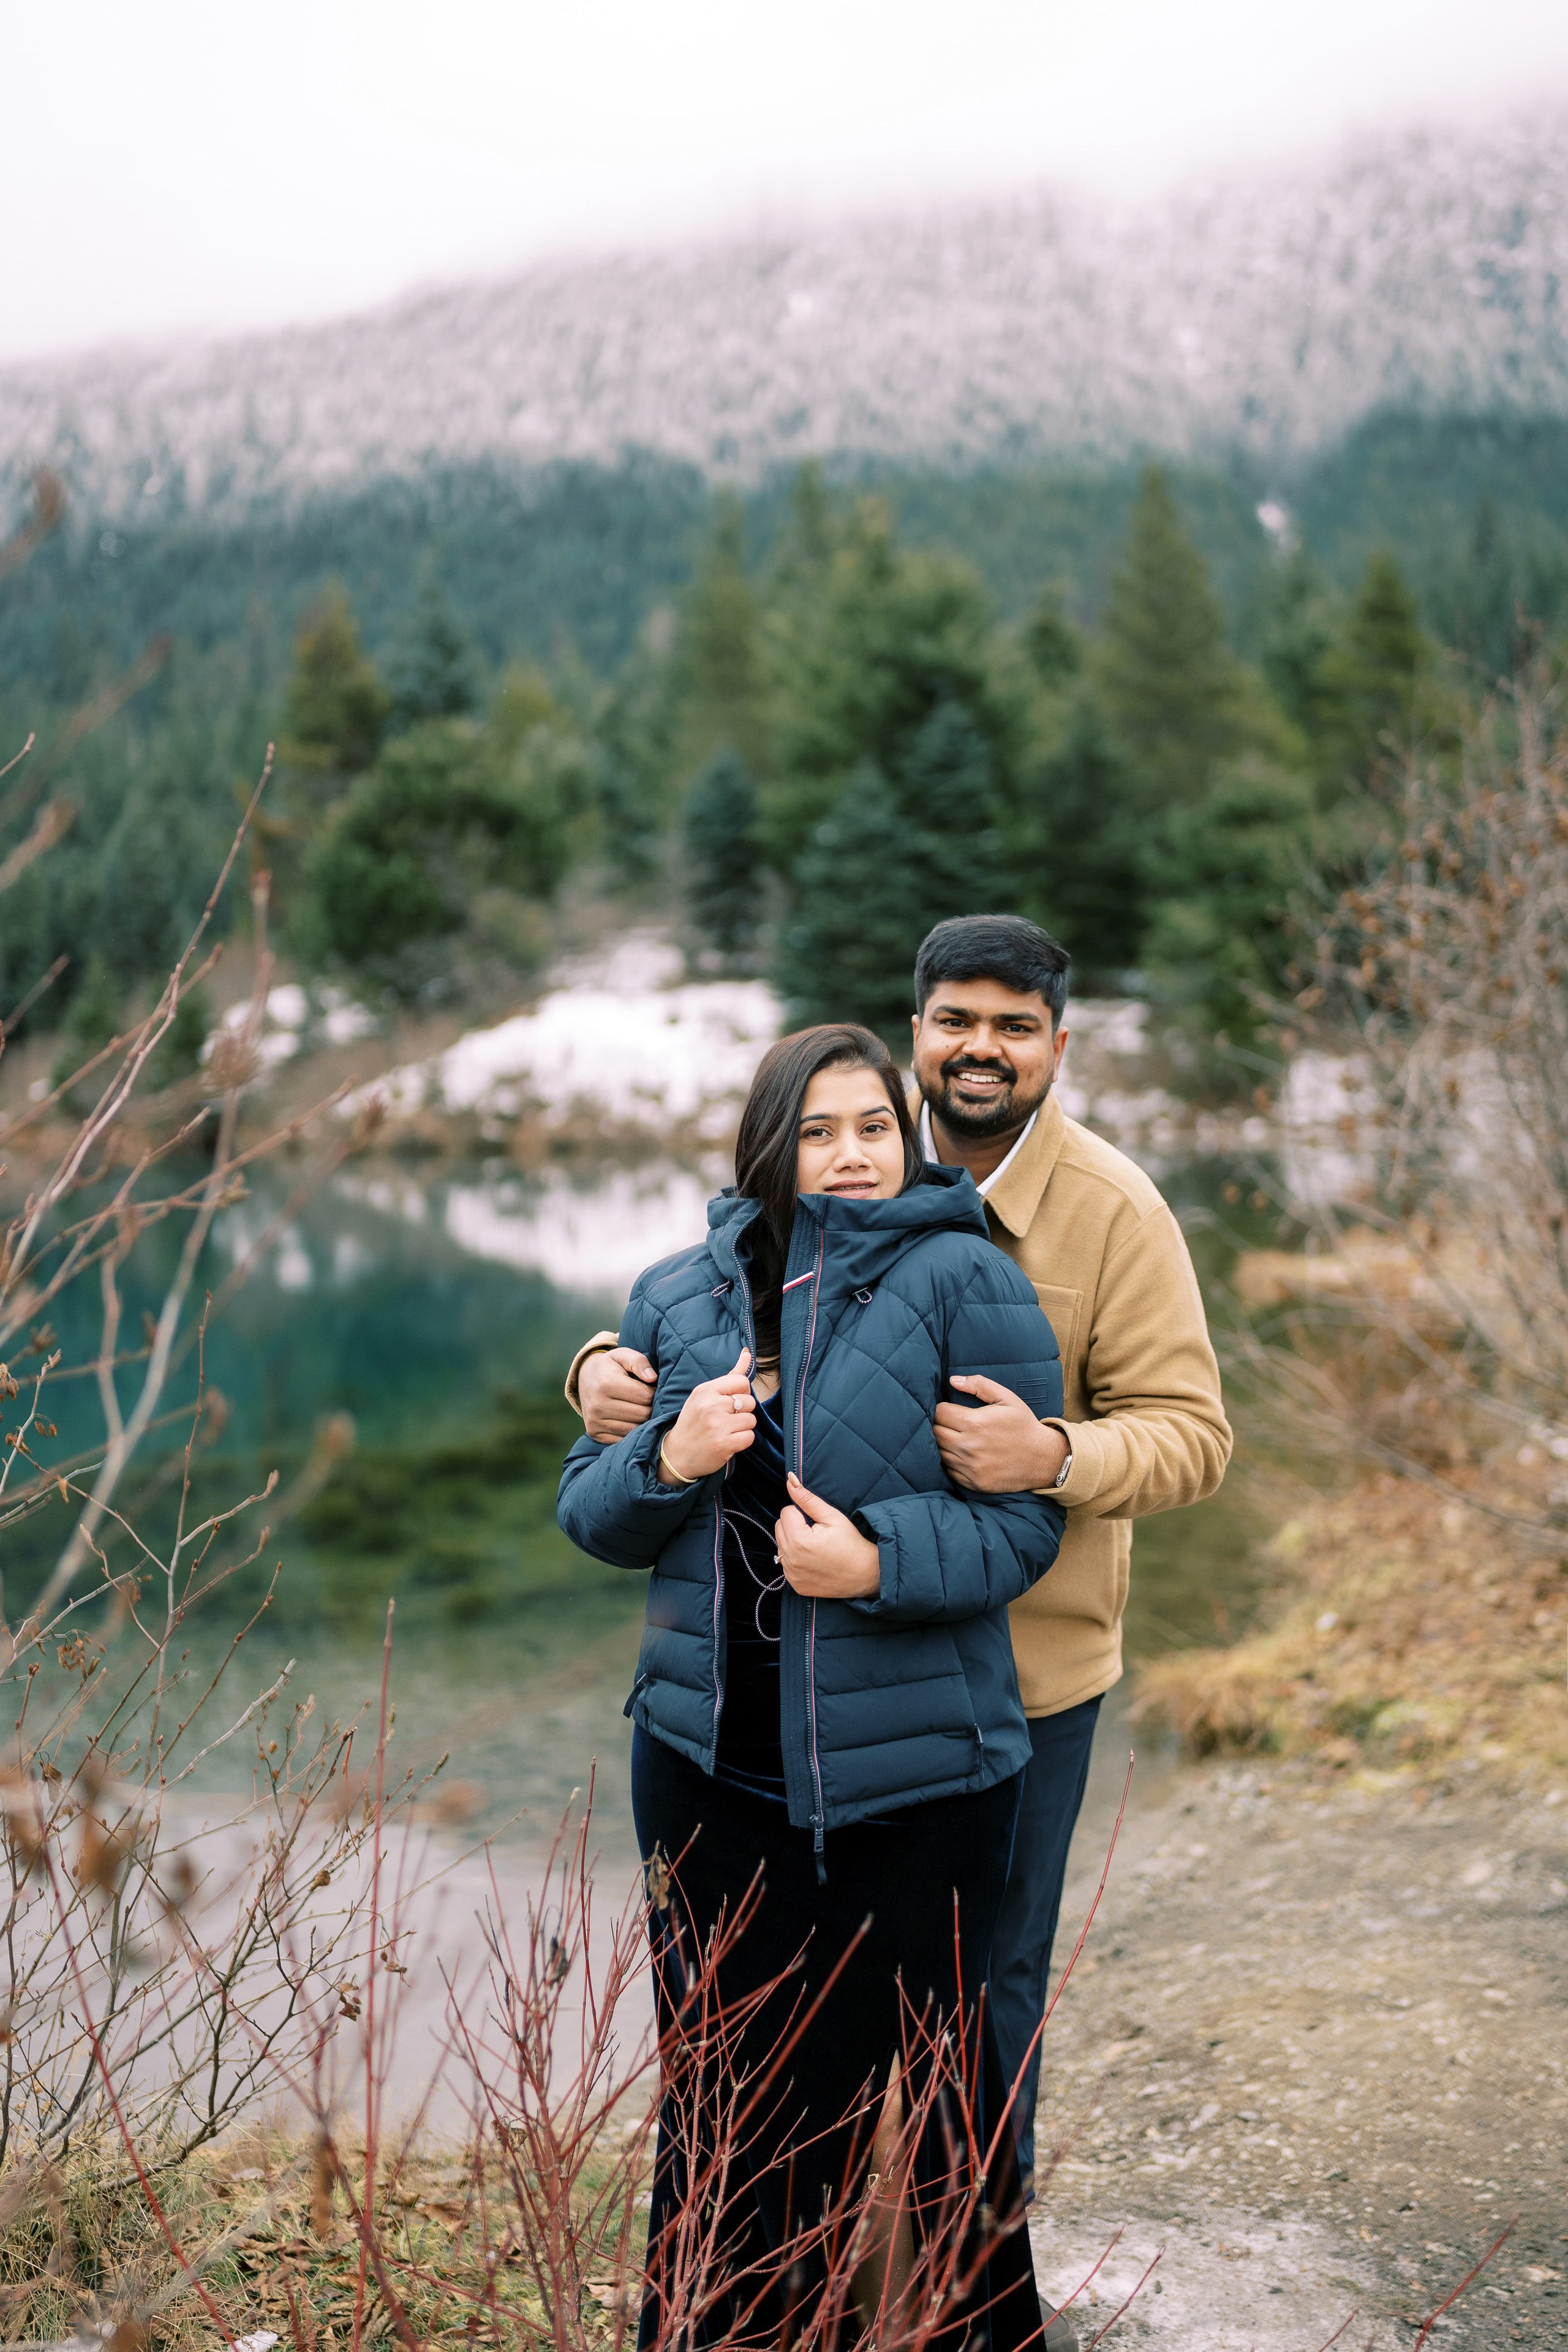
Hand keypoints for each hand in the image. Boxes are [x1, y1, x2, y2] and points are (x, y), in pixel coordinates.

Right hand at [581, 1346, 656, 1441]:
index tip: (652, 1388)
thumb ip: (639, 1362)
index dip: (654, 1392)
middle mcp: (598, 1405)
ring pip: (634, 1429)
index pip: (644, 1396)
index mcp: (606, 1383)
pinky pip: (623, 1439)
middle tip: (648, 1401)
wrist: (585, 1379)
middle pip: (641, 1414)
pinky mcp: (595, 1433)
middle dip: (650, 1407)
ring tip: (640, 1409)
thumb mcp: (623, 1355)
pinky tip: (630, 1420)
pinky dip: (631, 1432)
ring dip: (642, 1421)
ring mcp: (595, 1421)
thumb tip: (652, 1378)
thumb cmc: (610, 1366)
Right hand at [659, 1350, 755, 1482]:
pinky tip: (728, 1442)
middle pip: (750, 1401)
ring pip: (751, 1420)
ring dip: (742, 1428)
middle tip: (725, 1419)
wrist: (676, 1455)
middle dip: (742, 1412)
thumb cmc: (693, 1422)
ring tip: (726, 1431)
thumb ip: (729, 1376)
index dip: (742, 1392)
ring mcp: (718, 1425)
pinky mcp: (725, 1444)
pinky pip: (750, 1437)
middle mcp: (711, 1405)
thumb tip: (748, 1353)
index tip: (730, 1402)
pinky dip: (742, 1441)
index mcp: (705, 1390)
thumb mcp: (704, 1396)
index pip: (741, 1382)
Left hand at [775, 1473, 881, 1598]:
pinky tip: (813, 1560)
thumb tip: (790, 1480)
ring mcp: (792, 1575)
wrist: (865, 1574)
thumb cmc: (851, 1544)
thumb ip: (807, 1499)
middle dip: (794, 1525)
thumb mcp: (832, 1517)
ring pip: (780, 1546)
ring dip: (793, 1542)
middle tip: (816, 1533)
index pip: (786, 1512)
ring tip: (815, 1546)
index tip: (818, 1523)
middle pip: (779, 1527)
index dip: (803, 1513)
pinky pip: (786, 1564)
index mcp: (799, 1540)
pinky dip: (796, 1559)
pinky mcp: (795, 1585)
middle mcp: (791, 1560)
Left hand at [933, 1376, 1068, 1492]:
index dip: (943, 1409)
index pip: (939, 1413)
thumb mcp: (1007, 1398)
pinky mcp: (973, 1482)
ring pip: (940, 1452)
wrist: (1043, 1459)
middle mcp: (968, 1447)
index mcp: (974, 1423)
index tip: (951, 1410)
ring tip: (958, 1438)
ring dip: (945, 1444)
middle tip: (952, 1424)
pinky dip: (952, 1461)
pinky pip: (949, 1470)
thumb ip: (979, 1385)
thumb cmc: (1023, 1425)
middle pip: (935, 1433)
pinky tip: (964, 1454)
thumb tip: (953, 1380)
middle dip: (940, 1425)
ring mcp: (970, 1467)